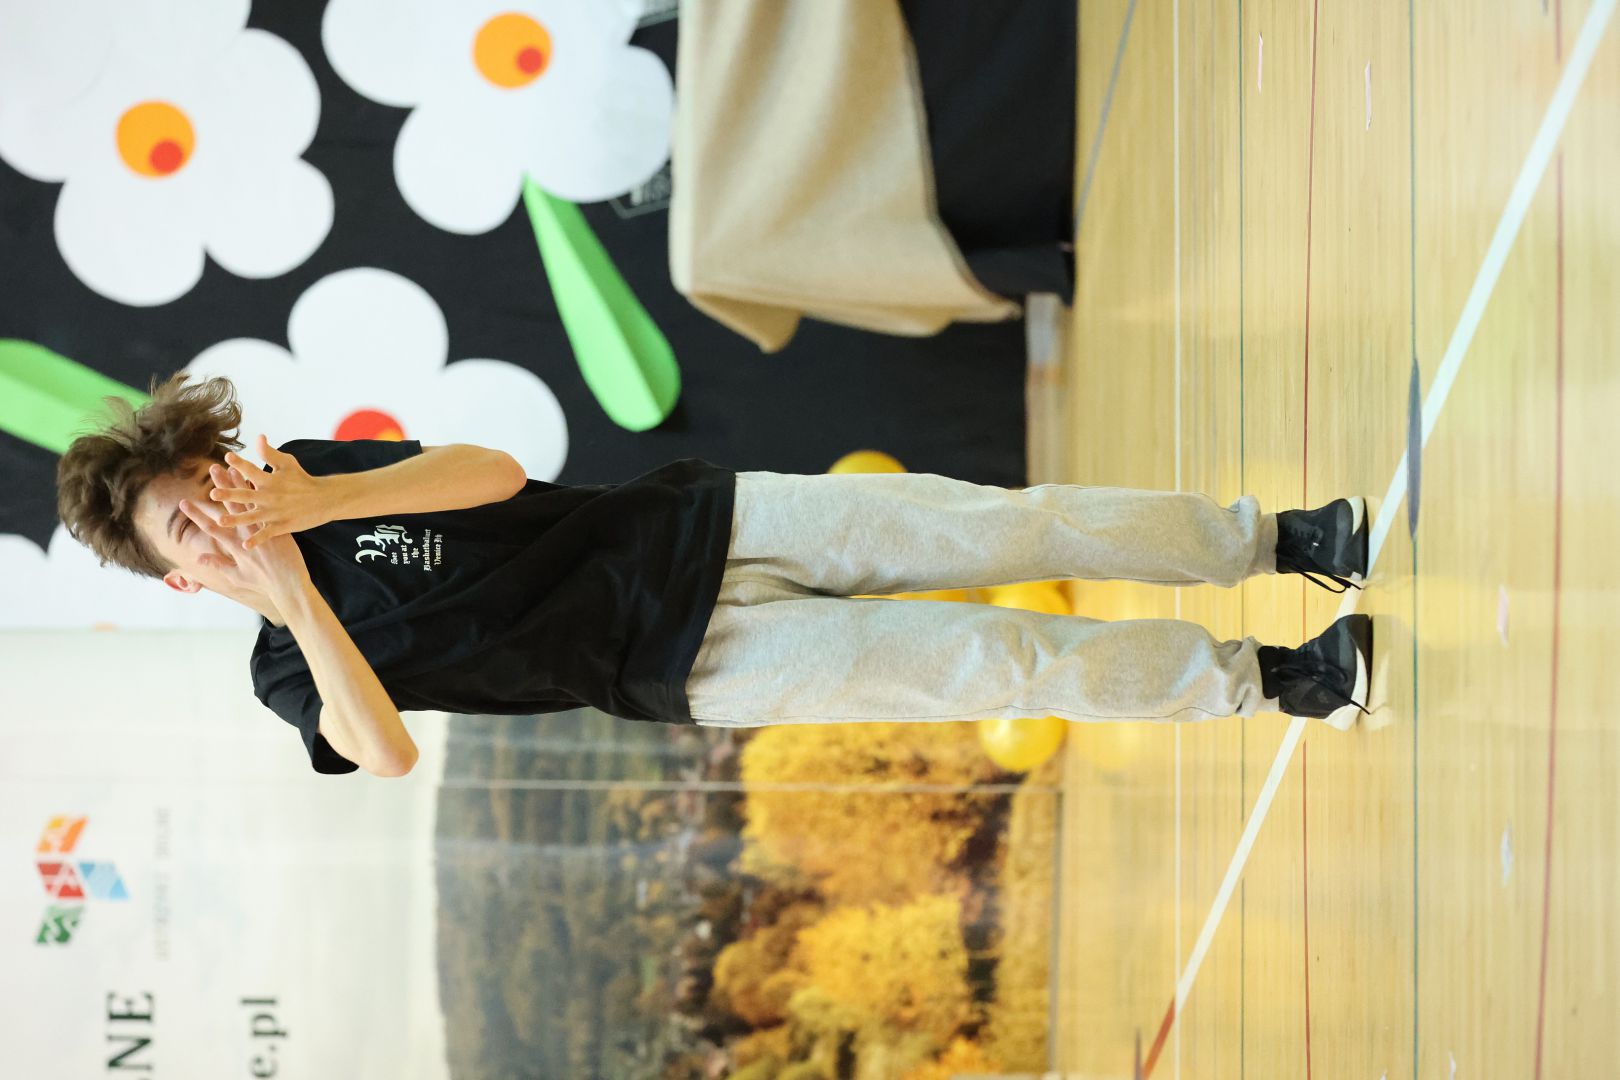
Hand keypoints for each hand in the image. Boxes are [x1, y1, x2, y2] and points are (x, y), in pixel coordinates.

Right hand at [181, 465, 309, 597]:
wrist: (289, 584)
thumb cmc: (262, 582)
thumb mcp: (236, 576)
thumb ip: (218, 564)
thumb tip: (198, 557)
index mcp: (234, 548)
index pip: (211, 528)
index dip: (196, 515)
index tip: (183, 502)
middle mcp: (247, 536)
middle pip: (230, 508)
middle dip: (220, 489)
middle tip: (212, 470)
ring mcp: (263, 530)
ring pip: (250, 504)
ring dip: (241, 486)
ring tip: (233, 468)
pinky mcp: (278, 528)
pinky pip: (269, 507)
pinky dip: (263, 494)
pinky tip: (259, 479)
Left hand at [208, 435, 332, 547]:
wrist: (324, 499)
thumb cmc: (302, 479)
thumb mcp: (288, 463)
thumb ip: (270, 453)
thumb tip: (258, 437)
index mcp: (270, 480)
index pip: (252, 470)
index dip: (240, 463)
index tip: (227, 457)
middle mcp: (271, 496)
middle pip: (247, 495)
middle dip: (230, 494)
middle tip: (213, 493)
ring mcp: (276, 512)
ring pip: (253, 517)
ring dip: (237, 520)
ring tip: (221, 521)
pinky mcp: (283, 525)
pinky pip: (267, 534)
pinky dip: (257, 540)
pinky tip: (245, 546)